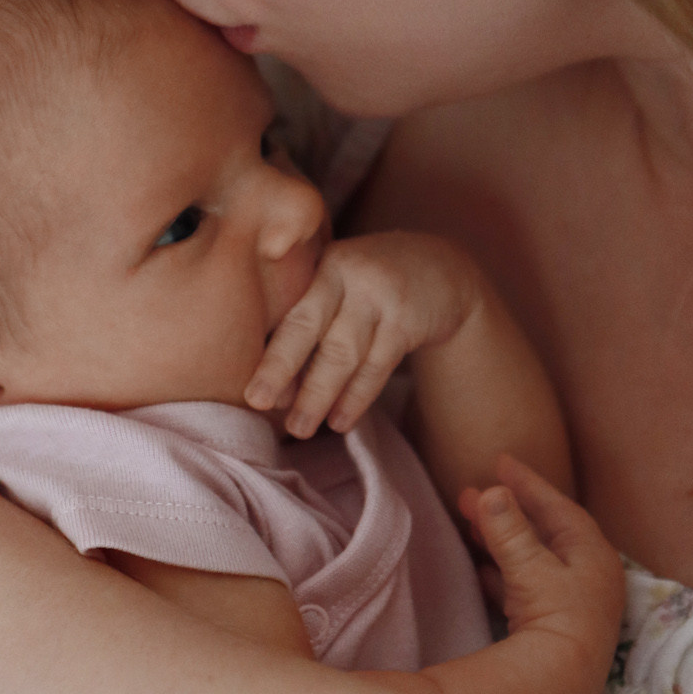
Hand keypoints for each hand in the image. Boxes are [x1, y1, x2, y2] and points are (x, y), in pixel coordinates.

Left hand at [245, 231, 481, 438]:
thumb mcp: (340, 280)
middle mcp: (347, 272)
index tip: (248, 388)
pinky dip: (356, 397)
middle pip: (307, 325)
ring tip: (299, 429)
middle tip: (257, 402)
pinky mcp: (409, 318)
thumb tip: (272, 385)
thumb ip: (309, 314)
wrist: (445, 270)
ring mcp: (380, 294)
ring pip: (343, 352)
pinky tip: (339, 421)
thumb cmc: (373, 285)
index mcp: (319, 263)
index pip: (287, 311)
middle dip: (280, 367)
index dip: (267, 352)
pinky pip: (377, 365)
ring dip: (318, 395)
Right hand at [459, 455, 626, 683]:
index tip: (501, 462)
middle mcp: (586, 574)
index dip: (529, 484)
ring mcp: (570, 600)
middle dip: (506, 511)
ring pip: (531, 558)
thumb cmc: (557, 616)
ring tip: (467, 522)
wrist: (564, 682)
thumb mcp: (531, 567)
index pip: (558, 507)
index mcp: (592, 553)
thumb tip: (491, 492)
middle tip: (470, 493)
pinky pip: (522, 586)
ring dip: (500, 540)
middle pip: (542, 531)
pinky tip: (479, 566)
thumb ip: (508, 530)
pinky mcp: (551, 624)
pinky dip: (501, 572)